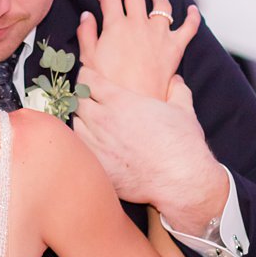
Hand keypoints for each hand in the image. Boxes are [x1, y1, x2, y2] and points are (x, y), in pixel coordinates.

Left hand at [73, 72, 228, 233]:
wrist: (180, 179)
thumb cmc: (183, 144)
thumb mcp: (183, 111)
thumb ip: (177, 91)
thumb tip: (175, 79)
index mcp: (120, 101)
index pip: (88, 80)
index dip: (85, 77)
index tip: (86, 79)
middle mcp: (103, 119)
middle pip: (75, 101)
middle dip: (78, 98)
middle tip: (81, 100)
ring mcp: (96, 141)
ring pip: (72, 123)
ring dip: (77, 121)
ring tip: (84, 122)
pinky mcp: (95, 163)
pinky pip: (77, 148)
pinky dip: (78, 143)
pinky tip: (85, 145)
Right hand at [76, 0, 198, 99]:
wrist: (135, 100)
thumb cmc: (108, 82)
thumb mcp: (88, 58)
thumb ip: (86, 33)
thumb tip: (87, 15)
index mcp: (116, 25)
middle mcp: (139, 24)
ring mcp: (160, 33)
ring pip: (162, 4)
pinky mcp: (176, 46)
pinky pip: (190, 26)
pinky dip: (192, 15)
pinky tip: (191, 9)